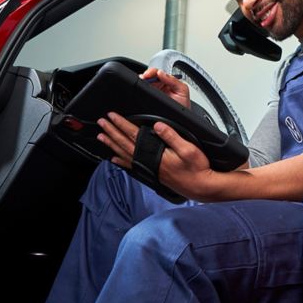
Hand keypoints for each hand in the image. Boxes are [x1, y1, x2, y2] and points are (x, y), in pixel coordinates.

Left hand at [97, 112, 213, 198]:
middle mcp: (148, 162)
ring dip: (112, 144)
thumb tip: (157, 125)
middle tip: (102, 123)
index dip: (122, 124)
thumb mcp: (188, 149)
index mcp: (155, 153)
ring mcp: (148, 168)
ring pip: (124, 154)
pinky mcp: (150, 172)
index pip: (133, 135)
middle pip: (124, 144)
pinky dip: (121, 161)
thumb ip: (171, 136)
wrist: (200, 186)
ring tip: (102, 137)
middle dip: (112, 132)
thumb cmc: (196, 169)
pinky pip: (130, 166)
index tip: (113, 116)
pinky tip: (114, 159)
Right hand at [140, 68, 189, 108]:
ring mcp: (155, 93)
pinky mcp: (150, 99)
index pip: (159, 73)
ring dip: (142, 83)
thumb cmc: (183, 106)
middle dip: (145, 76)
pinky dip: (141, 91)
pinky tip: (140, 91)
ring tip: (141, 84)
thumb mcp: (182, 91)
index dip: (153, 72)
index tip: (148, 74)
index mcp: (169, 81)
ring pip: (146, 84)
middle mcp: (161, 86)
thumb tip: (161, 73)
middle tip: (142, 79)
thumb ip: (174, 81)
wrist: (179, 121)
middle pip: (150, 77)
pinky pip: (144, 93)